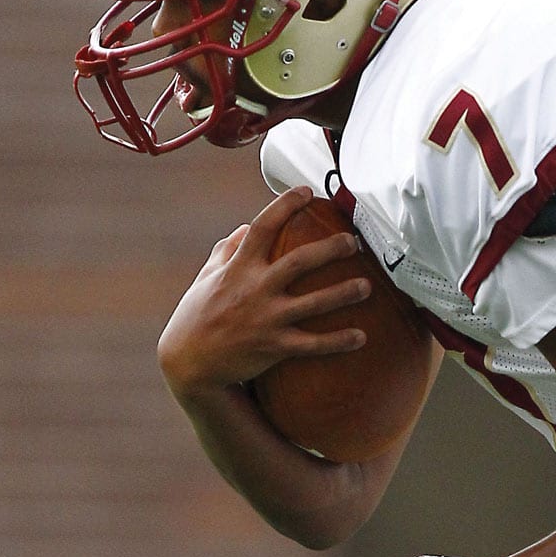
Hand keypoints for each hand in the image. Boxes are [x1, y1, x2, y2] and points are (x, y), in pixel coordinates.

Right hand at [157, 187, 370, 397]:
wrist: (188, 365)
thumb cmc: (197, 317)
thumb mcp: (206, 278)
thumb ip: (226, 251)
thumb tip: (245, 228)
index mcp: (238, 269)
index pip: (262, 227)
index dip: (285, 205)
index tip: (306, 191)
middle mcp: (254, 290)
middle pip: (300, 262)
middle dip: (331, 249)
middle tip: (353, 242)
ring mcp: (266, 319)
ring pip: (313, 303)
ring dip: (344, 293)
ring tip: (367, 286)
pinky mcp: (274, 347)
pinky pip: (312, 344)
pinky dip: (338, 341)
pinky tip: (361, 337)